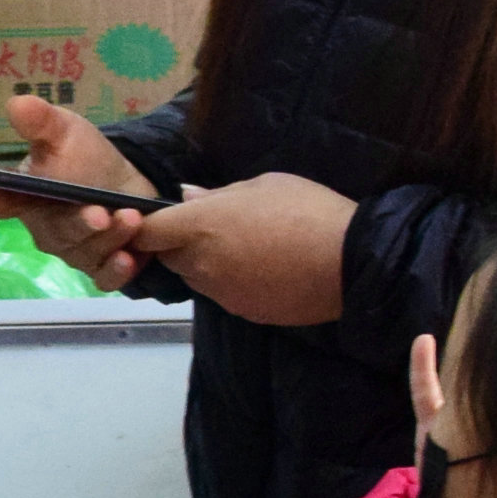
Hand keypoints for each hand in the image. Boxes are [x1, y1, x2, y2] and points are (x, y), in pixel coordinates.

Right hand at [0, 94, 152, 291]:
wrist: (130, 182)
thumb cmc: (88, 159)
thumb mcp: (66, 133)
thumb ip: (42, 123)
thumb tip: (16, 103)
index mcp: (28, 196)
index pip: (1, 199)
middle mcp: (46, 229)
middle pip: (56, 233)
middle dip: (79, 225)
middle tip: (99, 213)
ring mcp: (73, 251)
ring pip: (85, 252)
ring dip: (108, 239)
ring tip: (132, 218)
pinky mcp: (101, 267)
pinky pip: (103, 278)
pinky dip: (115, 272)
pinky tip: (128, 259)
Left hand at [129, 172, 356, 326]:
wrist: (350, 262)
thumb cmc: (307, 210)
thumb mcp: (264, 185)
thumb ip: (218, 194)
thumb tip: (188, 197)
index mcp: (200, 226)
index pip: (146, 232)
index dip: (146, 226)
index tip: (157, 220)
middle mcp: (201, 263)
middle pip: (169, 257)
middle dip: (179, 244)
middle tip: (213, 228)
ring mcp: (220, 293)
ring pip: (196, 277)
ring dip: (206, 264)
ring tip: (244, 247)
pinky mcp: (242, 312)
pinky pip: (223, 294)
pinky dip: (232, 282)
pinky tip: (262, 268)